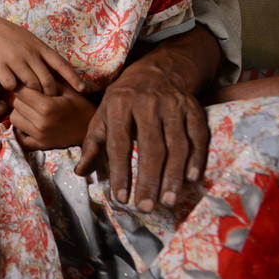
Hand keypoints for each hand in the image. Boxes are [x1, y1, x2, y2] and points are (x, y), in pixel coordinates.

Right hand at [0, 12, 85, 95]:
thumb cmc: (7, 35)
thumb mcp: (28, 39)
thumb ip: (41, 53)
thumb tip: (56, 69)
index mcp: (39, 47)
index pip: (61, 64)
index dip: (73, 78)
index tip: (83, 90)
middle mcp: (30, 54)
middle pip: (47, 81)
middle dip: (50, 94)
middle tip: (49, 101)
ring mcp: (15, 60)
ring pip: (31, 85)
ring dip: (32, 94)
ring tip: (30, 98)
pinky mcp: (0, 65)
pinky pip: (11, 85)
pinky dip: (13, 90)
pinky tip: (11, 88)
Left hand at [8, 85, 96, 150]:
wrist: (91, 129)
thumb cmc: (80, 106)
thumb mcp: (67, 89)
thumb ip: (47, 81)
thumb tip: (28, 72)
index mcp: (47, 106)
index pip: (21, 92)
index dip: (23, 85)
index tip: (27, 84)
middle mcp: (41, 122)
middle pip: (16, 104)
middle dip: (21, 98)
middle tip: (30, 96)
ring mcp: (39, 136)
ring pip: (14, 118)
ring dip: (20, 112)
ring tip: (30, 109)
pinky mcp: (40, 145)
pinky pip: (19, 136)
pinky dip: (21, 129)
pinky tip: (29, 122)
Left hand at [74, 68, 208, 210]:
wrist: (158, 70)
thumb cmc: (124, 99)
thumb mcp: (103, 115)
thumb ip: (93, 144)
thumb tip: (80, 172)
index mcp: (119, 105)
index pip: (119, 143)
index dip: (120, 172)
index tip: (121, 198)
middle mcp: (147, 104)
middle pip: (151, 147)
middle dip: (148, 180)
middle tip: (146, 207)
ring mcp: (173, 106)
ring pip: (176, 145)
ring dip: (173, 176)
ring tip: (168, 201)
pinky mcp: (193, 109)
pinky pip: (198, 136)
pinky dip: (197, 158)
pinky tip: (192, 179)